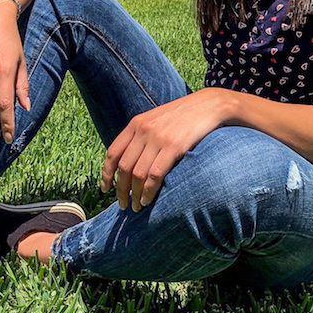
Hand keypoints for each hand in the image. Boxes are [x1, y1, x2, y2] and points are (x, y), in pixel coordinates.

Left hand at [100, 88, 237, 211]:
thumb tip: (128, 162)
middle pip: (123, 167)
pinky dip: (149, 191)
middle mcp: (143, 131)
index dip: (106, 174)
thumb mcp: (155, 119)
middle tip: (122, 205)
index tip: (105, 189)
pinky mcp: (174, 147)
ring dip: (134, 195)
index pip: (112, 153)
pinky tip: (148, 200)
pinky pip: (155, 175)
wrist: (208, 105)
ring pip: (137, 174)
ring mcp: (158, 139)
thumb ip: (140, 136)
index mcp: (135, 124)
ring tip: (135, 207)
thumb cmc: (182, 116)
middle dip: (120, 190)